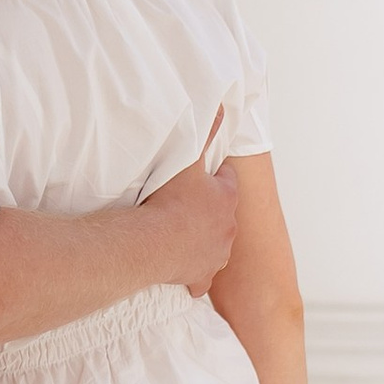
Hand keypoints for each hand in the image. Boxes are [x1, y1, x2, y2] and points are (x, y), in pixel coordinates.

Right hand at [139, 106, 238, 294]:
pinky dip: (193, 272)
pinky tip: (180, 266)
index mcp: (226, 198)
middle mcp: (227, 228)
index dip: (213, 178)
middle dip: (208, 211)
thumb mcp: (188, 159)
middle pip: (222, 215)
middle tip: (185, 206)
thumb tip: (222, 107)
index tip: (199, 177)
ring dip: (201, 240)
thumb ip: (206, 132)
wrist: (156, 242)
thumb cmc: (171, 200)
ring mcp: (216, 255)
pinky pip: (201, 277)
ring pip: (214, 245)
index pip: (227, 182)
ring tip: (179, 234)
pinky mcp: (202, 277)